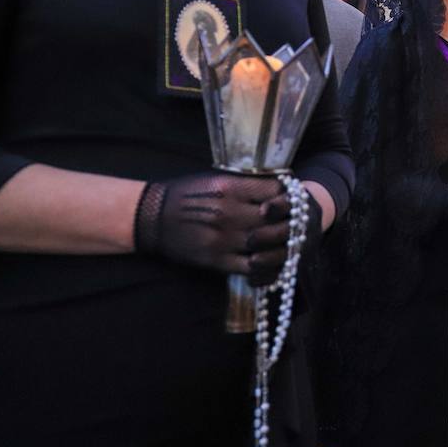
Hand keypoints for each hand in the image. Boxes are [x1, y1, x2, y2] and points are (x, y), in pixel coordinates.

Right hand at [134, 172, 289, 283]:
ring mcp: (224, 239)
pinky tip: (270, 261)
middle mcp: (230, 213)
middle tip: (295, 223)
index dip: (289, 196)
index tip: (291, 200)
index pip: (277, 192)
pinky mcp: (217, 260)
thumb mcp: (217, 179)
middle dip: (290, 221)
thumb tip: (280, 186)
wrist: (153, 217)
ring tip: (287, 243)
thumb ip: (247, 184)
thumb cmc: (186, 194)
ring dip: (282, 246)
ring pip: (268, 245)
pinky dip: (267, 266)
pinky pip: (253, 267)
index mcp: (231, 188)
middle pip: (276, 219)